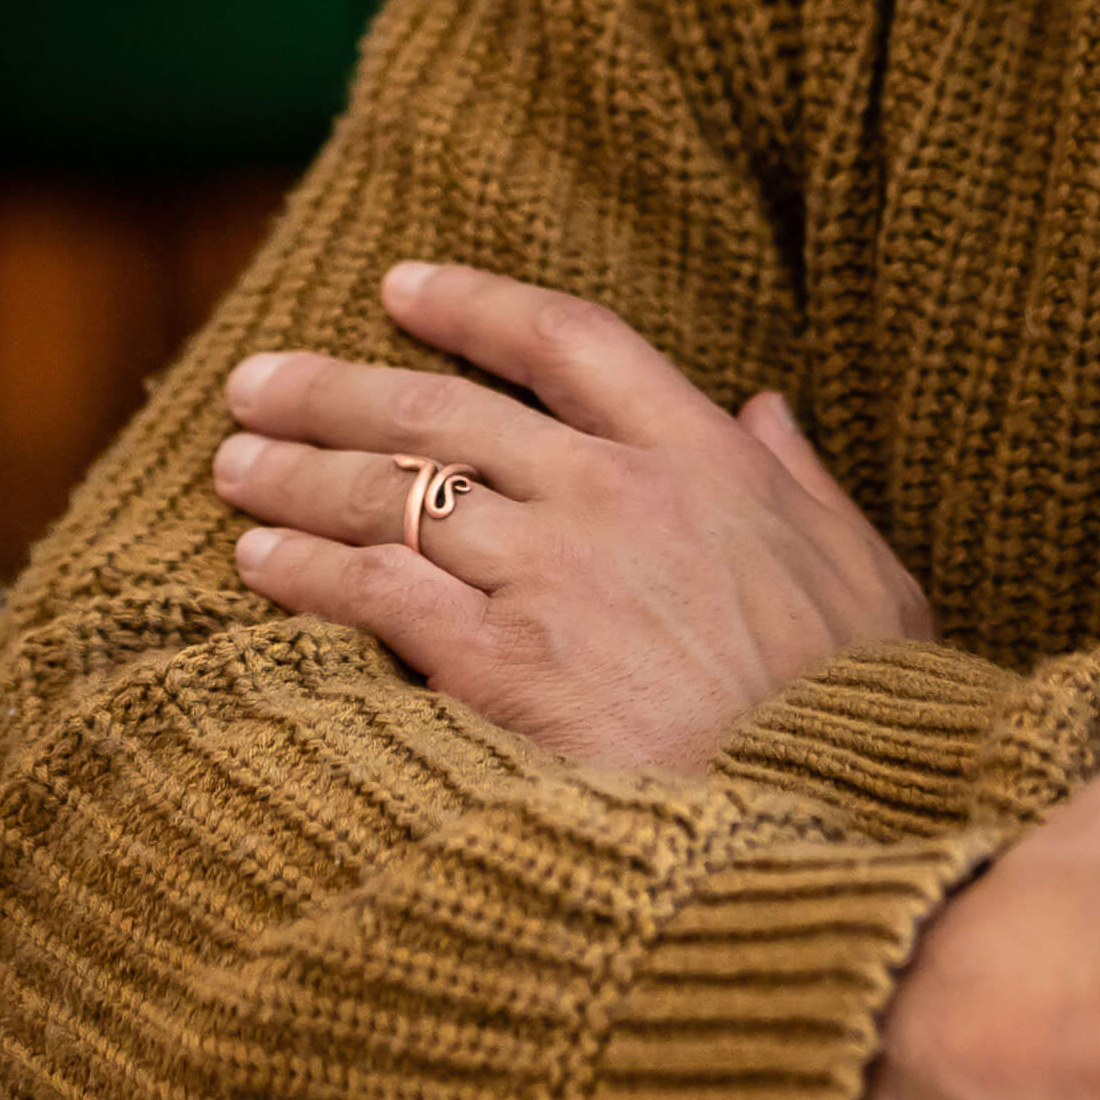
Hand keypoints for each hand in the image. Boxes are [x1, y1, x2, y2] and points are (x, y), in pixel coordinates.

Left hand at [212, 258, 936, 774]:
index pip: (566, 338)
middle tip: (256, 385)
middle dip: (334, 389)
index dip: (473, 303)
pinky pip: (379, 595)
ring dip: (298, 476)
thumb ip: (802, 482)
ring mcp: (556, 574)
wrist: (839, 810)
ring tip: (234, 468)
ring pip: (393, 493)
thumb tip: (768, 410)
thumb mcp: (864, 571)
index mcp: (702, 456)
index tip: (399, 288)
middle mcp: (614, 493)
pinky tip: (258, 567)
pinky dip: (308, 573)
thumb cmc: (863, 705)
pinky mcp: (508, 665)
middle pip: (443, 408)